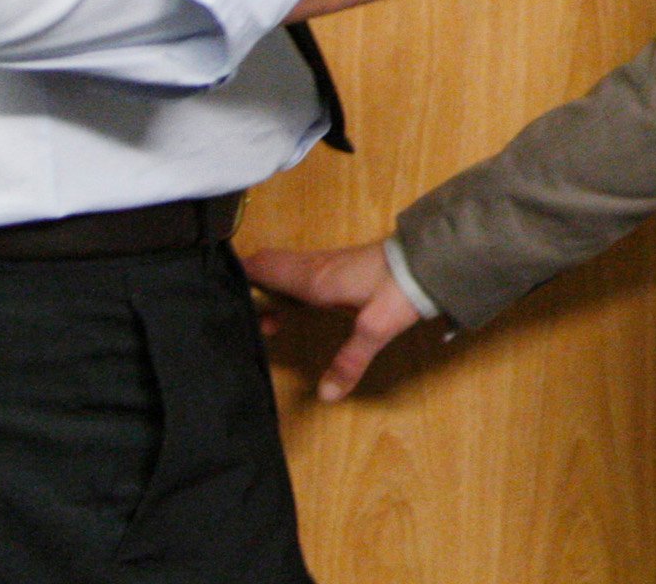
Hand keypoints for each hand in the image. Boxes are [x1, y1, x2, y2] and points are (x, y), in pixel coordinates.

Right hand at [244, 240, 421, 402]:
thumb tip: (325, 394)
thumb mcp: (374, 329)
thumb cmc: (400, 288)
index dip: (238, 277)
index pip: (262, 266)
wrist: (431, 260)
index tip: (224, 298)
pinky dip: (288, 287)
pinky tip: (297, 309)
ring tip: (270, 324)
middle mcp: (315, 265)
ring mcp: (328, 263)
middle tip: (253, 324)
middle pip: (268, 265)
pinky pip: (301, 272)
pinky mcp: (341, 266)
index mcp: (314, 277)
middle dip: (250, 288)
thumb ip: (349, 361)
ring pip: (285, 268)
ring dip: (270, 289)